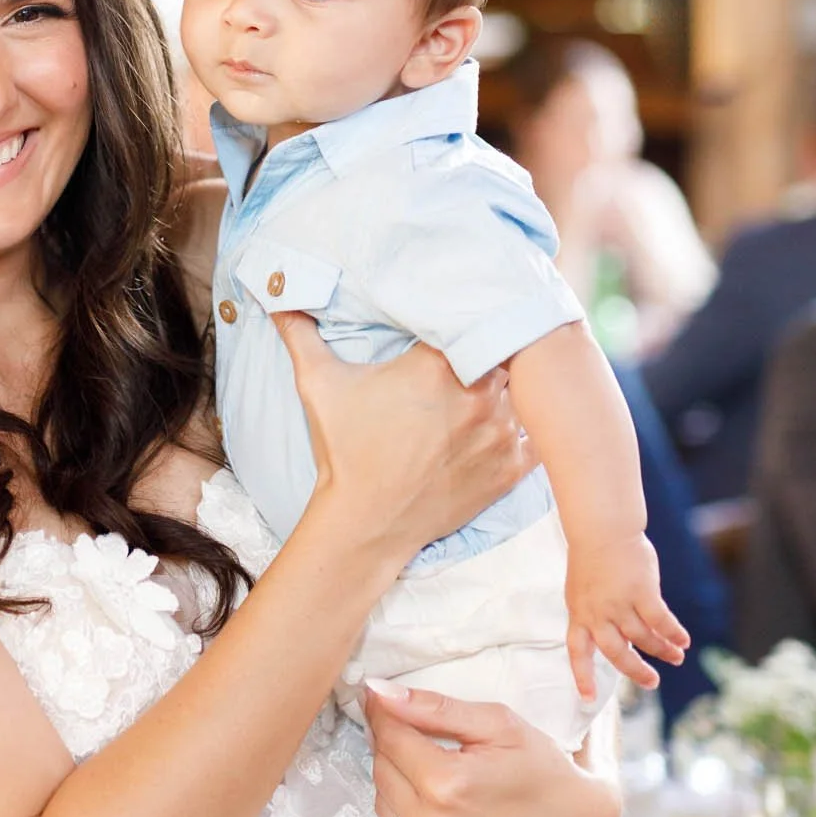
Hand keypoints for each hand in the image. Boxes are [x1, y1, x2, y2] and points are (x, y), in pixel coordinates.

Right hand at [271, 316, 530, 566]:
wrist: (366, 523)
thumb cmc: (343, 451)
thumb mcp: (318, 385)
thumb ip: (301, 332)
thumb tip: (277, 293)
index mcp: (437, 364)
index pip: (469, 319)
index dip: (468, 314)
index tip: (461, 316)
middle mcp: (478, 393)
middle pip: (506, 350)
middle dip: (497, 346)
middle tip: (487, 344)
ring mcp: (500, 432)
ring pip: (529, 391)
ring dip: (518, 386)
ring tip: (507, 383)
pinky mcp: (511, 467)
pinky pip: (538, 435)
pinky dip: (529, 428)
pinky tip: (513, 423)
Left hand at [364, 687, 620, 816]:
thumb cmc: (542, 768)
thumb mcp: (498, 724)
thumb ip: (433, 707)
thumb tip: (377, 691)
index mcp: (448, 785)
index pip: (387, 736)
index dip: (384, 713)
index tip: (384, 700)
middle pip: (381, 771)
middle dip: (394, 747)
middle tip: (422, 737)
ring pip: (384, 808)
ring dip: (399, 785)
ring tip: (435, 775)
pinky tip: (441, 812)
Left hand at [564, 532, 688, 701]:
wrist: (602, 528)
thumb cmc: (593, 556)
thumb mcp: (582, 589)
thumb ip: (595, 613)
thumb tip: (618, 636)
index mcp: (579, 613)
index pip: (577, 651)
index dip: (582, 676)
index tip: (587, 699)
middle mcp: (597, 614)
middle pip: (615, 653)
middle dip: (635, 670)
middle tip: (652, 682)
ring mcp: (618, 604)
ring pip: (642, 638)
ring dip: (661, 650)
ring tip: (676, 657)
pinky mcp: (641, 593)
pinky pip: (660, 622)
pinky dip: (673, 634)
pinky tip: (683, 641)